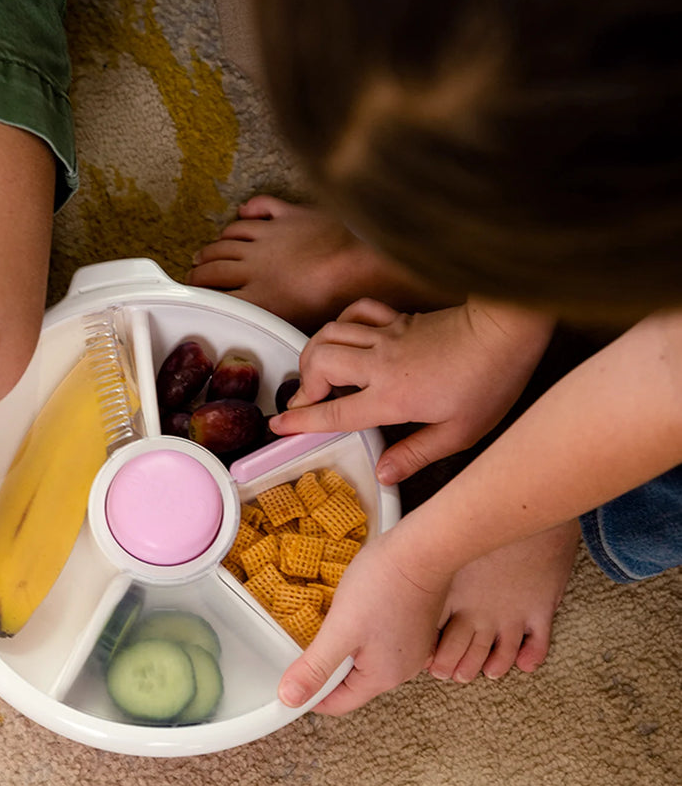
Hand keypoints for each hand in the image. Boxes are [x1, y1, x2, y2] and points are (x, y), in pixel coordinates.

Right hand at [269, 297, 553, 482]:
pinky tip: (346, 336)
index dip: (300, 421)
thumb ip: (416, 455)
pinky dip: (342, 323)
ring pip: (329, 333)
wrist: (507, 329)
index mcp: (392, 397)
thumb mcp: (459, 434)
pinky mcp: (398, 319)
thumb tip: (383, 473)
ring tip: (318, 372)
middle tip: (307, 402)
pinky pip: (355, 313)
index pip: (333, 410)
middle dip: (303, 382)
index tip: (278, 426)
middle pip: (318, 362)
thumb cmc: (490, 380)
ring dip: (315, 352)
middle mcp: (380, 363)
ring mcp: (387, 335)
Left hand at [277, 529, 449, 714]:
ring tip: (336, 619)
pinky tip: (357, 609)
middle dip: (330, 664)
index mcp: (383, 677)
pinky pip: (381, 640)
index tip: (294, 674)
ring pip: (366, 659)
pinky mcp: (414, 626)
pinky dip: (363, 630)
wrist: (422, 549)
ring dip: (346, 645)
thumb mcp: (340, 629)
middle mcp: (403, 669)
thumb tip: (291, 698)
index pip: (339, 703)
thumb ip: (315, 667)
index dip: (312, 692)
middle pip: (353, 682)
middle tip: (313, 636)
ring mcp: (413, 647)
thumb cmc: (385, 584)